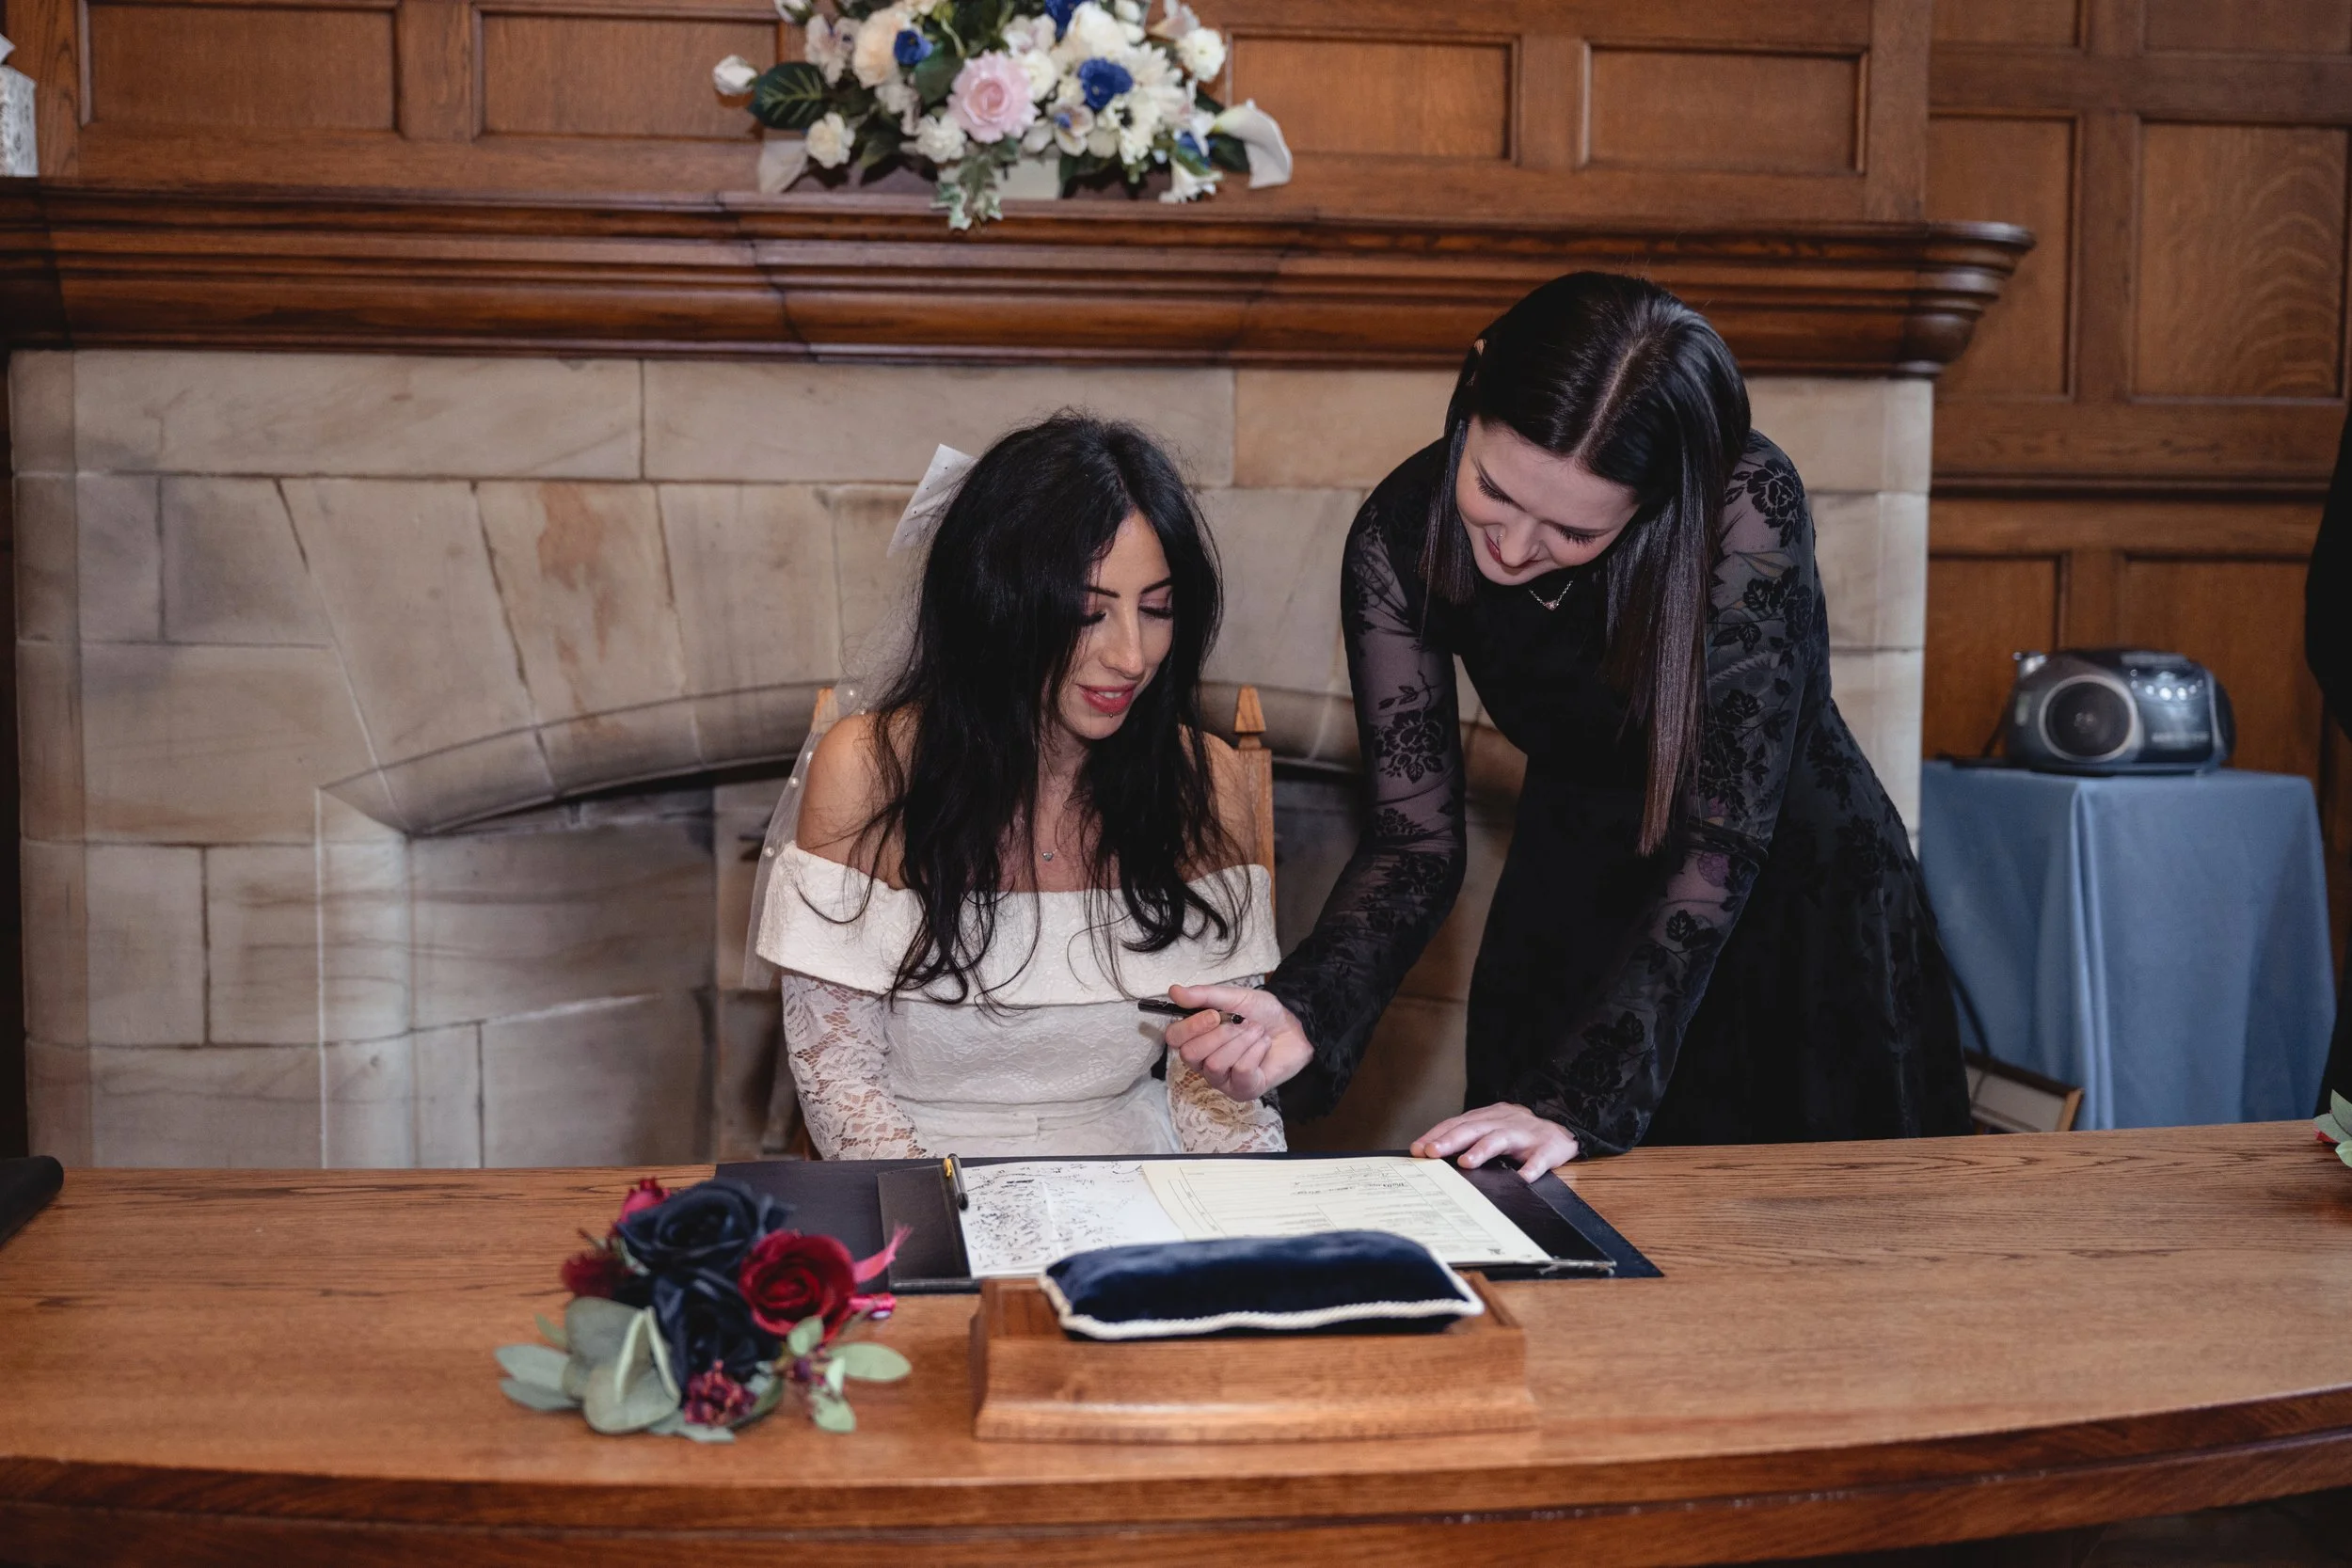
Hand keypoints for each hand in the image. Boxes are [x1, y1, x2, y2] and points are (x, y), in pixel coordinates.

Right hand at [1163, 984, 1312, 1102]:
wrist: (1295, 1026)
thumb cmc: (1262, 1013)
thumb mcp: (1233, 997)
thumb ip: (1203, 996)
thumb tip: (1174, 991)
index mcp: (1196, 1038)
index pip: (1174, 1039)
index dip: (1191, 1027)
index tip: (1214, 1015)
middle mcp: (1203, 1062)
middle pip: (1190, 1055)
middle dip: (1220, 1035)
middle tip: (1241, 1023)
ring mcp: (1222, 1080)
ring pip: (1215, 1064)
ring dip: (1242, 1041)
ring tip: (1257, 1031)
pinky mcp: (1242, 1090)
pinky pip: (1240, 1071)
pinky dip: (1256, 1051)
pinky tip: (1264, 1045)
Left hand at [1410, 1102, 1578, 1182]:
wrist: (1563, 1127)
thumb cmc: (1519, 1133)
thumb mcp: (1492, 1129)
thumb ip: (1467, 1138)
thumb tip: (1431, 1154)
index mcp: (1487, 1118)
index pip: (1457, 1124)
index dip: (1436, 1135)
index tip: (1417, 1149)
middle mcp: (1503, 1122)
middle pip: (1473, 1128)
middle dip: (1450, 1140)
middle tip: (1432, 1152)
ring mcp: (1525, 1134)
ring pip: (1501, 1139)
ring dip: (1482, 1150)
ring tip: (1466, 1163)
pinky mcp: (1547, 1148)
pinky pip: (1539, 1159)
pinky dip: (1531, 1168)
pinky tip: (1523, 1178)